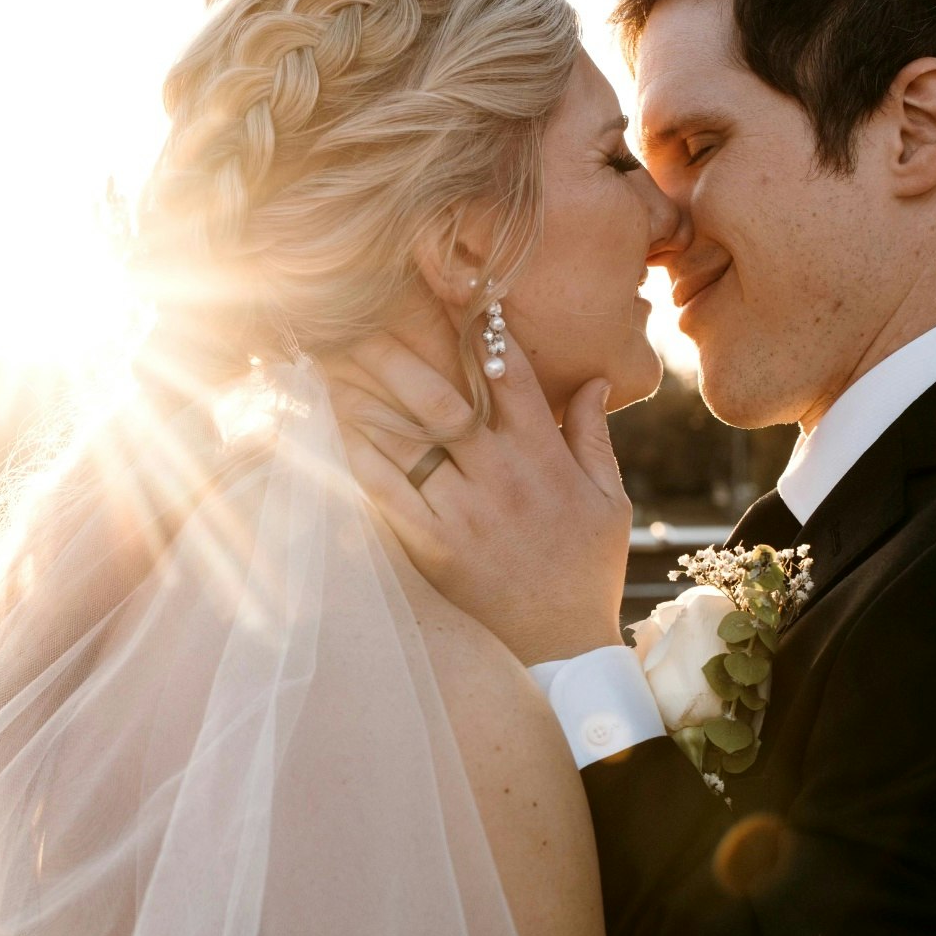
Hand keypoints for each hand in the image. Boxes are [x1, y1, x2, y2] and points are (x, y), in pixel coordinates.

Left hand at [330, 330, 631, 663]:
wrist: (565, 649)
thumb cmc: (587, 570)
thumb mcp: (608, 499)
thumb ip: (594, 435)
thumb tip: (596, 379)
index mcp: (544, 455)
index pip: (510, 373)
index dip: (479, 326)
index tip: (447, 286)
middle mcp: (501, 475)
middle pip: (442, 397)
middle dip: (396, 352)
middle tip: (356, 315)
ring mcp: (465, 512)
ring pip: (406, 441)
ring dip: (363, 397)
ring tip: (327, 359)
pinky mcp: (435, 548)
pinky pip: (387, 495)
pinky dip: (357, 458)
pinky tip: (331, 426)